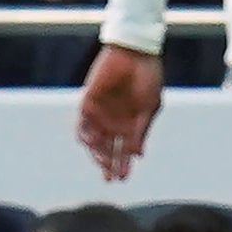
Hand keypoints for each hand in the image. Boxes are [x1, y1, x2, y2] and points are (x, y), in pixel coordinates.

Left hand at [78, 45, 163, 180]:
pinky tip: (90, 143)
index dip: (123, 165)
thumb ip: (141, 131)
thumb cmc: (148, 78)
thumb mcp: (149, 107)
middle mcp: (114, 121)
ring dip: (97, 153)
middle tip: (110, 177)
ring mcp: (100, 112)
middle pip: (108, 149)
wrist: (135, 53)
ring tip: (103, 161)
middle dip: (108, 164)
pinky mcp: (88, 101)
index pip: (124, 150)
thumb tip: (138, 155)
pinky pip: (81, 123)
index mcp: (130, 123)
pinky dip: (84, 135)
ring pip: (94, 140)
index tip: (123, 179)